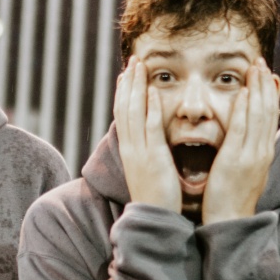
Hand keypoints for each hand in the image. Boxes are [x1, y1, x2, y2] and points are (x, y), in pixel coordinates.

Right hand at [114, 60, 182, 212]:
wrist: (154, 218)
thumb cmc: (156, 197)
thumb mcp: (147, 170)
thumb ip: (148, 152)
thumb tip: (151, 139)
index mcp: (129, 150)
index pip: (122, 114)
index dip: (124, 92)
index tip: (126, 74)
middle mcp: (131, 147)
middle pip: (125, 108)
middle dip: (128, 83)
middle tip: (132, 61)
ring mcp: (140, 152)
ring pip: (133, 113)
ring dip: (136, 87)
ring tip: (139, 66)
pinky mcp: (154, 157)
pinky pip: (150, 128)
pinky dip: (150, 108)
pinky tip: (153, 91)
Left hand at [201, 61, 279, 225]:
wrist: (230, 221)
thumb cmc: (233, 197)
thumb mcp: (247, 170)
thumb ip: (248, 151)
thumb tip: (249, 135)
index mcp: (264, 153)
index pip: (270, 117)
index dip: (270, 94)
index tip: (269, 74)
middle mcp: (262, 151)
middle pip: (268, 111)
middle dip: (265, 85)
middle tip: (262, 62)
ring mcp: (251, 155)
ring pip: (258, 115)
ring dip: (257, 89)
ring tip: (255, 68)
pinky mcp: (235, 160)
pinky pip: (241, 130)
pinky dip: (243, 109)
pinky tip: (242, 92)